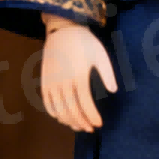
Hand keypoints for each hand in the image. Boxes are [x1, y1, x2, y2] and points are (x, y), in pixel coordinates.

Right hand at [38, 16, 115, 131]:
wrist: (63, 30)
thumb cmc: (85, 42)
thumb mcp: (101, 54)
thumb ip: (107, 73)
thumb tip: (113, 91)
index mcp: (79, 76)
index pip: (85, 104)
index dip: (92, 117)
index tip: (99, 124)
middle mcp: (63, 81)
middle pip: (71, 110)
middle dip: (81, 122)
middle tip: (89, 129)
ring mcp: (52, 82)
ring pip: (58, 109)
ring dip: (68, 121)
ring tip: (78, 126)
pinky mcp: (44, 81)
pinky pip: (47, 102)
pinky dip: (54, 113)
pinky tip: (62, 118)